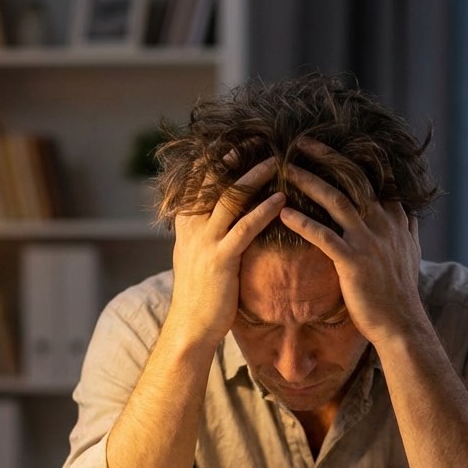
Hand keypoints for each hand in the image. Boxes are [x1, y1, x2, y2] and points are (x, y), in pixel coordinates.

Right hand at [166, 158, 283, 346]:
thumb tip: (215, 219)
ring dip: (254, 177)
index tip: (237, 142)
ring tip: (276, 162)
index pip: (198, 182)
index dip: (216, 160)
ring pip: (229, 199)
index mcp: (186, 225)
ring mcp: (205, 243)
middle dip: (235, 158)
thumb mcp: (195, 258)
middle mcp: (192, 228)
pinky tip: (281, 200)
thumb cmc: (200, 295)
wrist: (191, 327)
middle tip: (259, 140)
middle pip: (213, 182)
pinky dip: (263, 211)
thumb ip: (203, 235)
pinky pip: (244, 229)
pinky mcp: (221, 260)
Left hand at [278, 141, 425, 348]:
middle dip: (326, 156)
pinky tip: (283, 213)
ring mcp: (368, 241)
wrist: (401, 325)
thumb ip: (407, 227)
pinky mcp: (353, 262)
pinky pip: (324, 236)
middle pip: (353, 178)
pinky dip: (303, 222)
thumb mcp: (411, 252)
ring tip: (287, 168)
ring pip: (337, 200)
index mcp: (393, 218)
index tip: (330, 141)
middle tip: (300, 141)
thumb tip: (409, 209)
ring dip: (309, 181)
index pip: (375, 177)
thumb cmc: (400, 292)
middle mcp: (382, 223)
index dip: (352, 156)